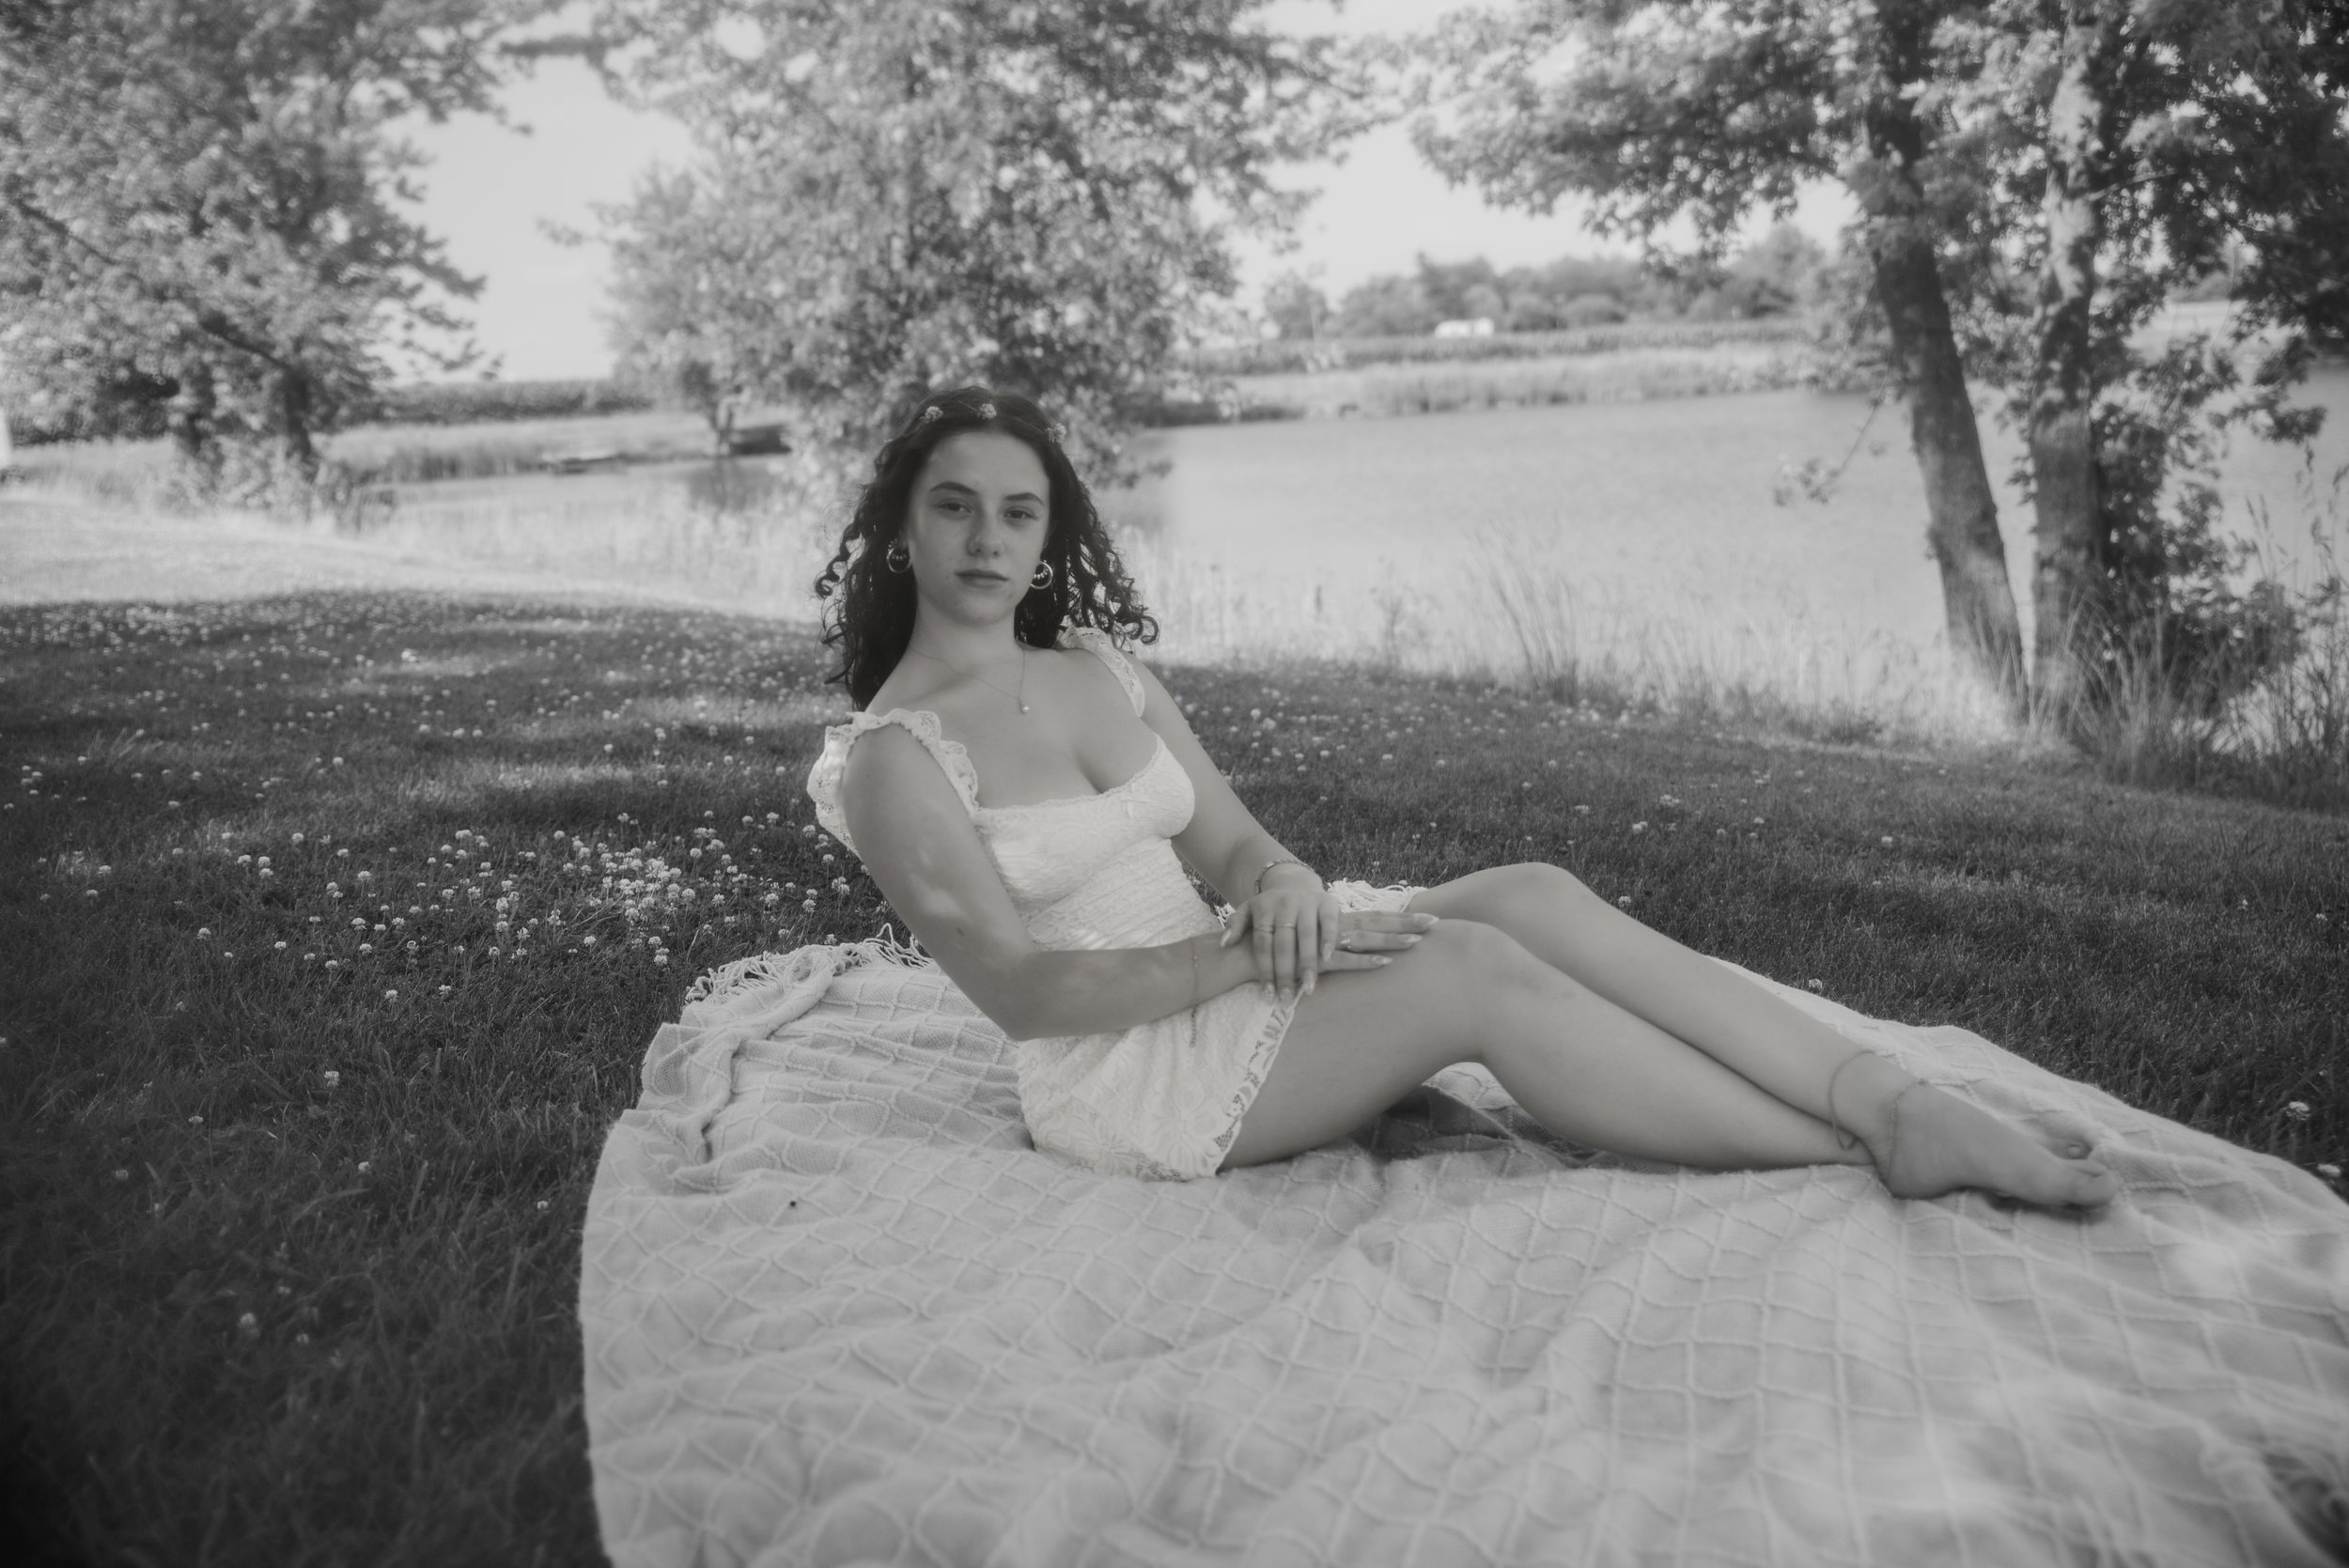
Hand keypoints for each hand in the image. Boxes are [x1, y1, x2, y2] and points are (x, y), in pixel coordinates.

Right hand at [1222, 893, 1436, 1003]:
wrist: (1243, 951)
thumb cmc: (1274, 948)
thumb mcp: (1305, 944)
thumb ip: (1327, 946)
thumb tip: (1354, 950)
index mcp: (1333, 920)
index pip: (1374, 916)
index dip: (1401, 917)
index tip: (1429, 918)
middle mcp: (1331, 925)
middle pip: (1376, 922)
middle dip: (1406, 923)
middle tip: (1436, 924)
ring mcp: (1323, 940)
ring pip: (1364, 939)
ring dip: (1391, 941)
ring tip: (1418, 944)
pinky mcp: (1315, 959)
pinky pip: (1344, 961)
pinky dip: (1366, 963)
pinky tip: (1385, 964)